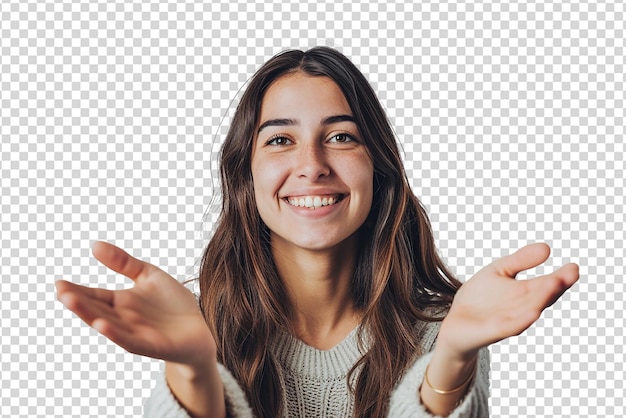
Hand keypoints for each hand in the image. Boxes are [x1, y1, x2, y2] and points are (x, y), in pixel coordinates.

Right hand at [56, 241, 215, 368]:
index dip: (77, 290)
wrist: (202, 326)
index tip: (59, 283)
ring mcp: (135, 332)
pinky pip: (129, 339)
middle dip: (78, 301)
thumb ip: (123, 262)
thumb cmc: (174, 303)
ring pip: (107, 324)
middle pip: (96, 309)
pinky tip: (101, 324)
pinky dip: (114, 333)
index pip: (94, 295)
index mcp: (121, 302)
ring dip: (88, 314)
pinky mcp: (150, 344)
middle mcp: (124, 318)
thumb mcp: (148, 275)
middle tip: (60, 291)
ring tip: (71, 302)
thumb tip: (94, 245)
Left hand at [438, 243, 578, 360]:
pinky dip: (521, 321)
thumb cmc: (480, 299)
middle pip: (542, 297)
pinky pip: (509, 327)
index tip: (573, 267)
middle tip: (569, 274)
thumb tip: (547, 247)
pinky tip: (533, 313)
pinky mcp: (492, 331)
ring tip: (554, 285)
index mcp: (525, 293)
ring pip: (529, 311)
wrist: (456, 323)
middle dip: (554, 286)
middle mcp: (521, 308)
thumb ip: (520, 261)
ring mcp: (508, 321)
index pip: (547, 285)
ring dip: (541, 299)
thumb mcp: (498, 272)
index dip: (561, 277)